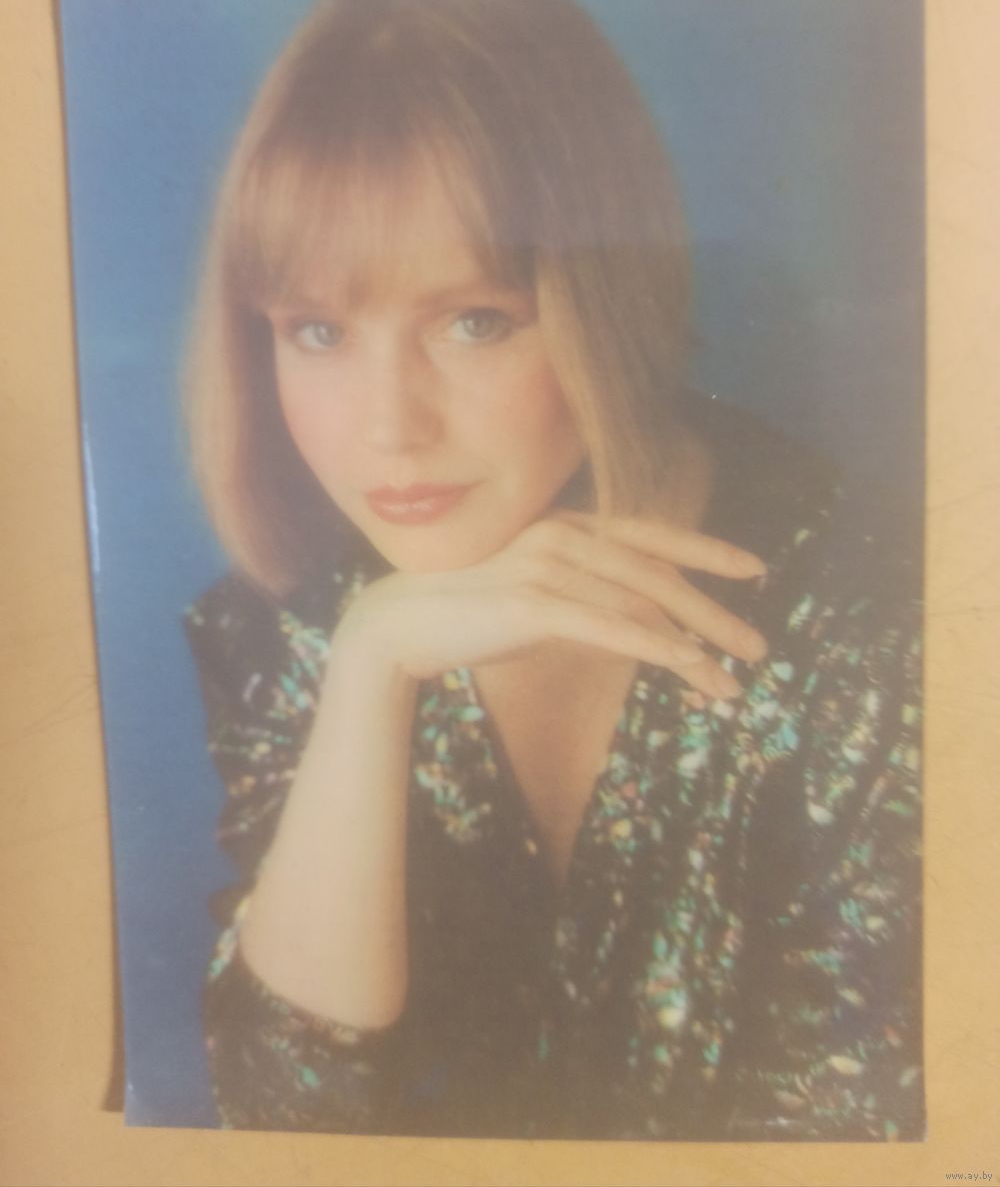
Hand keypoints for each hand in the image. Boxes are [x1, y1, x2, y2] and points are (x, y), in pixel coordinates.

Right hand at [334, 510, 767, 698]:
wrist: (404, 624)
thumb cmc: (473, 613)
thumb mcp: (541, 597)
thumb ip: (588, 598)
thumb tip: (636, 624)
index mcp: (567, 526)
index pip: (652, 535)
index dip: (707, 550)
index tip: (753, 570)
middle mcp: (564, 536)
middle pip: (659, 574)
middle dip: (716, 612)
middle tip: (759, 647)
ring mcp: (550, 567)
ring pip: (643, 606)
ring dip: (697, 646)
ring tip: (734, 681)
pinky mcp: (536, 604)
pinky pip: (613, 627)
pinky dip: (658, 648)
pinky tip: (691, 668)